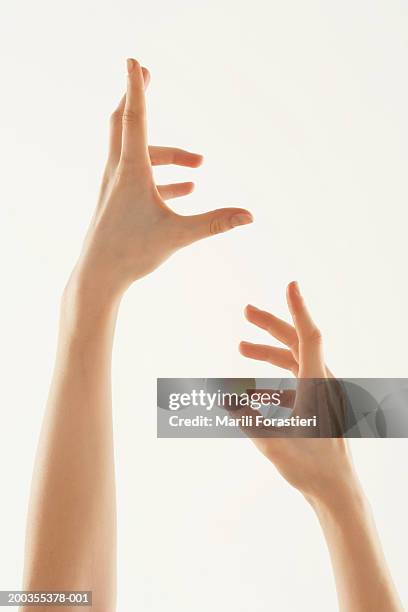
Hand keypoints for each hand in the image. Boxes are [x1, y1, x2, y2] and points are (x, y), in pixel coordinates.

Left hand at [71, 58, 252, 298]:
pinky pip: (140, 177)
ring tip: (199, 166)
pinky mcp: (117, 200)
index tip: (134, 61)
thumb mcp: (178, 235)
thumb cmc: (132, 252)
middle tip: (146, 74)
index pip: (135, 118)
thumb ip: (215, 222)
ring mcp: (115, 186)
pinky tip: (186, 189)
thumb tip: (250, 216)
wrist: (98, 276)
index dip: (136, 87)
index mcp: (131, 171)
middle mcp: (118, 171)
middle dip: (136, 97)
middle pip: (123, 122)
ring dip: (168, 155)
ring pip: (138, 154)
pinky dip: (161, 176)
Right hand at [238, 281, 355, 503]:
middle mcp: (322, 383)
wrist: (336, 490)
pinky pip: (296, 381)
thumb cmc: (309, 468)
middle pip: (297, 343)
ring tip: (240, 348)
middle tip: (245, 312)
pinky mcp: (319, 403)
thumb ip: (245, 417)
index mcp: (317, 385)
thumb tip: (221, 394)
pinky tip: (253, 392)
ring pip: (295, 361)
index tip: (291, 285)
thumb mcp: (271, 443)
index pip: (308, 337)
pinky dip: (274, 378)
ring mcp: (322, 393)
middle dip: (271, 326)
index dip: (298, 309)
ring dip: (269, 352)